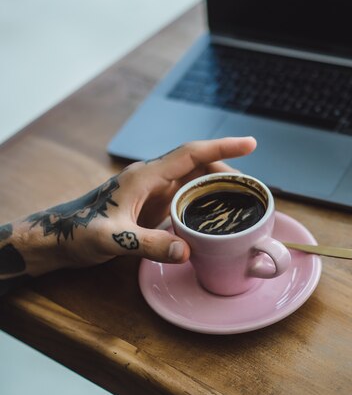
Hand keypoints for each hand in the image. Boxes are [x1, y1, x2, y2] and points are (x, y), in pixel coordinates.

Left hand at [13, 137, 255, 277]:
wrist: (56, 239)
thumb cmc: (78, 232)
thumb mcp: (112, 239)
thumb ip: (147, 243)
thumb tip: (187, 250)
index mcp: (145, 176)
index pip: (191, 154)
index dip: (222, 148)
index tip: (251, 144)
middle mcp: (151, 179)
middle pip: (197, 165)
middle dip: (226, 171)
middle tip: (253, 187)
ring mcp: (150, 192)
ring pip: (191, 181)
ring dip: (215, 186)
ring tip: (240, 200)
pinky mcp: (148, 207)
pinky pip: (182, 198)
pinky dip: (202, 202)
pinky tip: (212, 217)